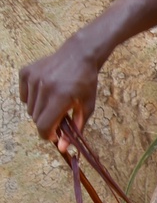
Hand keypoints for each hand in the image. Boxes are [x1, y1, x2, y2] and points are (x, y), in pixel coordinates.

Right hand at [19, 35, 100, 150]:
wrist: (78, 55)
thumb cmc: (86, 83)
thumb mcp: (86, 107)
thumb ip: (75, 128)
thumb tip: (62, 147)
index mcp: (60, 97)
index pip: (43, 126)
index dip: (47, 135)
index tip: (54, 136)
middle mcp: (43, 87)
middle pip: (36, 119)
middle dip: (47, 122)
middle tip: (59, 117)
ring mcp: (33, 78)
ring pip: (29, 108)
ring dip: (40, 111)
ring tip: (54, 103)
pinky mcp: (26, 72)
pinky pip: (24, 96)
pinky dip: (32, 99)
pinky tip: (45, 92)